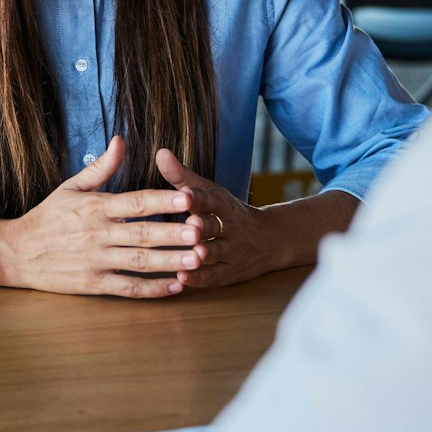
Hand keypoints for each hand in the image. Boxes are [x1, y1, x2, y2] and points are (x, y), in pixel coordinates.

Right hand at [1, 136, 197, 297]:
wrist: (16, 253)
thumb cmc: (46, 217)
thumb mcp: (70, 188)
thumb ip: (101, 168)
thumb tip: (121, 140)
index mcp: (95, 207)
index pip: (135, 202)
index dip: (162, 200)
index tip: (188, 196)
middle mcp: (97, 234)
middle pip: (143, 234)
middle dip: (174, 233)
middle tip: (202, 230)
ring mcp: (96, 261)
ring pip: (140, 262)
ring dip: (171, 261)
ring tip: (198, 259)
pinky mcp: (94, 284)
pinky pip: (128, 287)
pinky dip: (153, 288)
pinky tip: (176, 285)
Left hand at [156, 149, 284, 290]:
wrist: (271, 239)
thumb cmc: (229, 212)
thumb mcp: (210, 191)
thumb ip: (183, 176)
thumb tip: (160, 153)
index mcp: (223, 204)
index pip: (211, 199)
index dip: (199, 197)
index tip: (186, 193)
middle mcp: (230, 227)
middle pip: (215, 226)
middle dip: (204, 226)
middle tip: (191, 225)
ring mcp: (232, 251)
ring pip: (217, 252)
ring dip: (205, 254)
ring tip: (193, 255)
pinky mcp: (230, 273)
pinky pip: (215, 276)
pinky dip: (200, 278)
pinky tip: (182, 278)